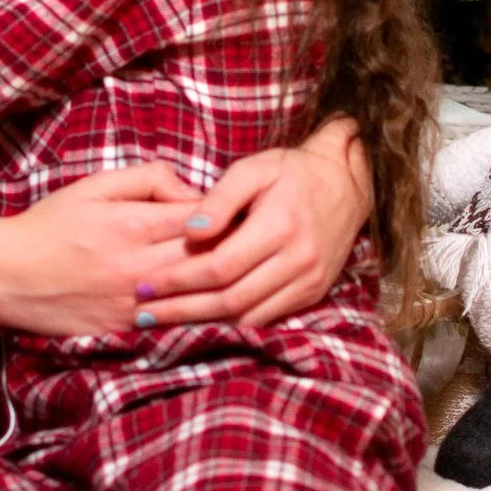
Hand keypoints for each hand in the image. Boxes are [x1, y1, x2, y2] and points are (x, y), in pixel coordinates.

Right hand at [0, 163, 214, 337]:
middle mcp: (137, 267)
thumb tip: (191, 190)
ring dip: (220, 282)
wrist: (5, 275)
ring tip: (235, 270)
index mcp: (132, 225)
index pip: (203, 218)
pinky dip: (197, 310)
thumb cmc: (50, 225)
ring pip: (198, 295)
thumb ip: (147, 178)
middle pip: (208, 258)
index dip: (227, 213)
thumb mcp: (94, 185)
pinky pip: (176, 323)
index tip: (235, 210)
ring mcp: (133, 304)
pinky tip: (206, 300)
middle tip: (246, 239)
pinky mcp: (126, 331)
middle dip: (232, 246)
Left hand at [152, 120, 372, 329]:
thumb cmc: (291, 171)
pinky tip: (203, 320)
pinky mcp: (314, 293)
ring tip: (164, 320)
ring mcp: (310, 281)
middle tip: (143, 312)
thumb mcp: (253, 168)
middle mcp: (299, 259)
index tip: (145, 283)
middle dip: (183, 309)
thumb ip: (219, 198)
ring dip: (204, 322)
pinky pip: (267, 318)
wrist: (347, 183)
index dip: (180, 278)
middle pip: (232, 298)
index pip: (221, 265)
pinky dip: (233, 322)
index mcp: (280, 225)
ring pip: (249, 315)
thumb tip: (191, 231)